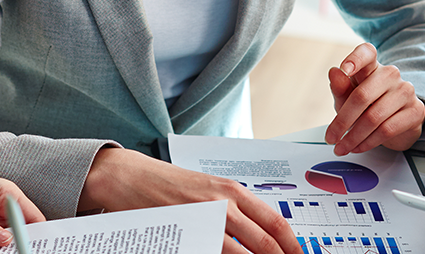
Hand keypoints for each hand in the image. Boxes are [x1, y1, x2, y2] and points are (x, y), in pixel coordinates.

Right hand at [79, 147, 300, 253]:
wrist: (131, 177)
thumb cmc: (170, 184)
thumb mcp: (210, 190)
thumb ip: (236, 208)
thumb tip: (263, 233)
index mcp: (233, 191)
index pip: (275, 221)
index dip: (292, 244)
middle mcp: (223, 203)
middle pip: (264, 242)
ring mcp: (204, 219)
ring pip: (241, 253)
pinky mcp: (186, 232)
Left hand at [324, 43, 424, 154]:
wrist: (395, 125)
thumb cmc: (367, 106)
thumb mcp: (347, 98)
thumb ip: (340, 87)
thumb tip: (334, 72)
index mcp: (372, 66)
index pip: (366, 52)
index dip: (355, 58)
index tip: (344, 69)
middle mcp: (390, 74)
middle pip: (362, 95)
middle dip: (342, 121)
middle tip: (331, 137)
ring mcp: (405, 91)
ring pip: (374, 117)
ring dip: (354, 137)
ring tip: (343, 147)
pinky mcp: (416, 110)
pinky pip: (388, 129)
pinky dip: (369, 142)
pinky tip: (359, 147)